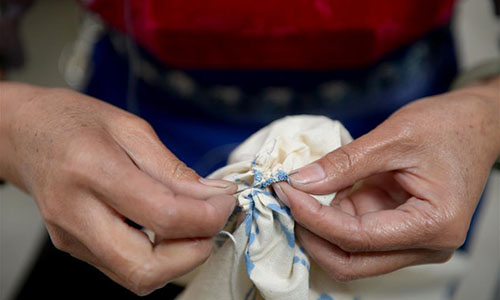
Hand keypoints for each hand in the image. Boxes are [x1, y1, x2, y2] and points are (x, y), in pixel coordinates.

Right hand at [0, 83, 236, 294]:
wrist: (25, 134)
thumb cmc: (76, 122)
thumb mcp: (132, 129)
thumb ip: (174, 170)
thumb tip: (214, 196)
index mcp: (93, 171)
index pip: (164, 215)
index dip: (207, 216)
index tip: (226, 201)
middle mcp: (76, 213)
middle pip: (146, 266)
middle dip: (194, 252)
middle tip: (211, 222)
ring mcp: (72, 237)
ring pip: (136, 277)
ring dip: (178, 259)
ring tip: (192, 225)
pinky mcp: (74, 248)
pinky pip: (125, 268)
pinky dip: (158, 257)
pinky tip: (166, 229)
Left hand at [275, 80, 499, 280]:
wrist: (475, 123)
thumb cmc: (448, 127)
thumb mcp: (394, 137)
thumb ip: (345, 164)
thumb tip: (301, 182)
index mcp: (433, 225)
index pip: (358, 238)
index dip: (314, 218)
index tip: (286, 191)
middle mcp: (425, 245)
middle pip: (352, 260)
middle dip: (312, 234)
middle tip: (285, 199)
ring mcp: (410, 240)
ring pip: (350, 252)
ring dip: (318, 227)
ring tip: (295, 193)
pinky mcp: (397, 228)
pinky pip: (355, 233)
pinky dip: (330, 217)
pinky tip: (316, 193)